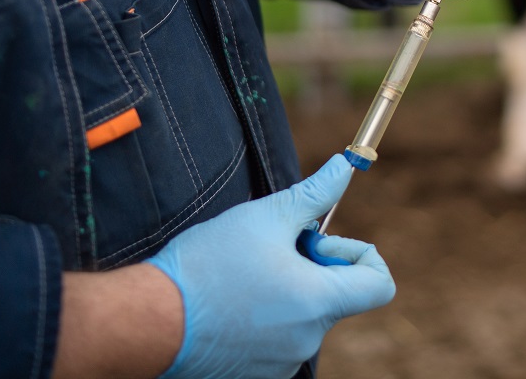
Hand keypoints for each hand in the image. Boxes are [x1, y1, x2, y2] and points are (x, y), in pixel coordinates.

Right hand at [146, 155, 394, 377]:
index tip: (318, 242)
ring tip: (247, 275)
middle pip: (339, 295)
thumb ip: (314, 195)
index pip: (380, 284)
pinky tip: (235, 301)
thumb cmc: (207, 264)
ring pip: (308, 315)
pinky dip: (270, 316)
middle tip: (273, 249)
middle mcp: (308, 340)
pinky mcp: (258, 376)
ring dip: (291, 290)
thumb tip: (344, 168)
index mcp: (318, 302)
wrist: (146, 319)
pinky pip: (282, 338)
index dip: (359, 254)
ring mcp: (283, 363)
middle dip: (315, 266)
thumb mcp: (265, 217)